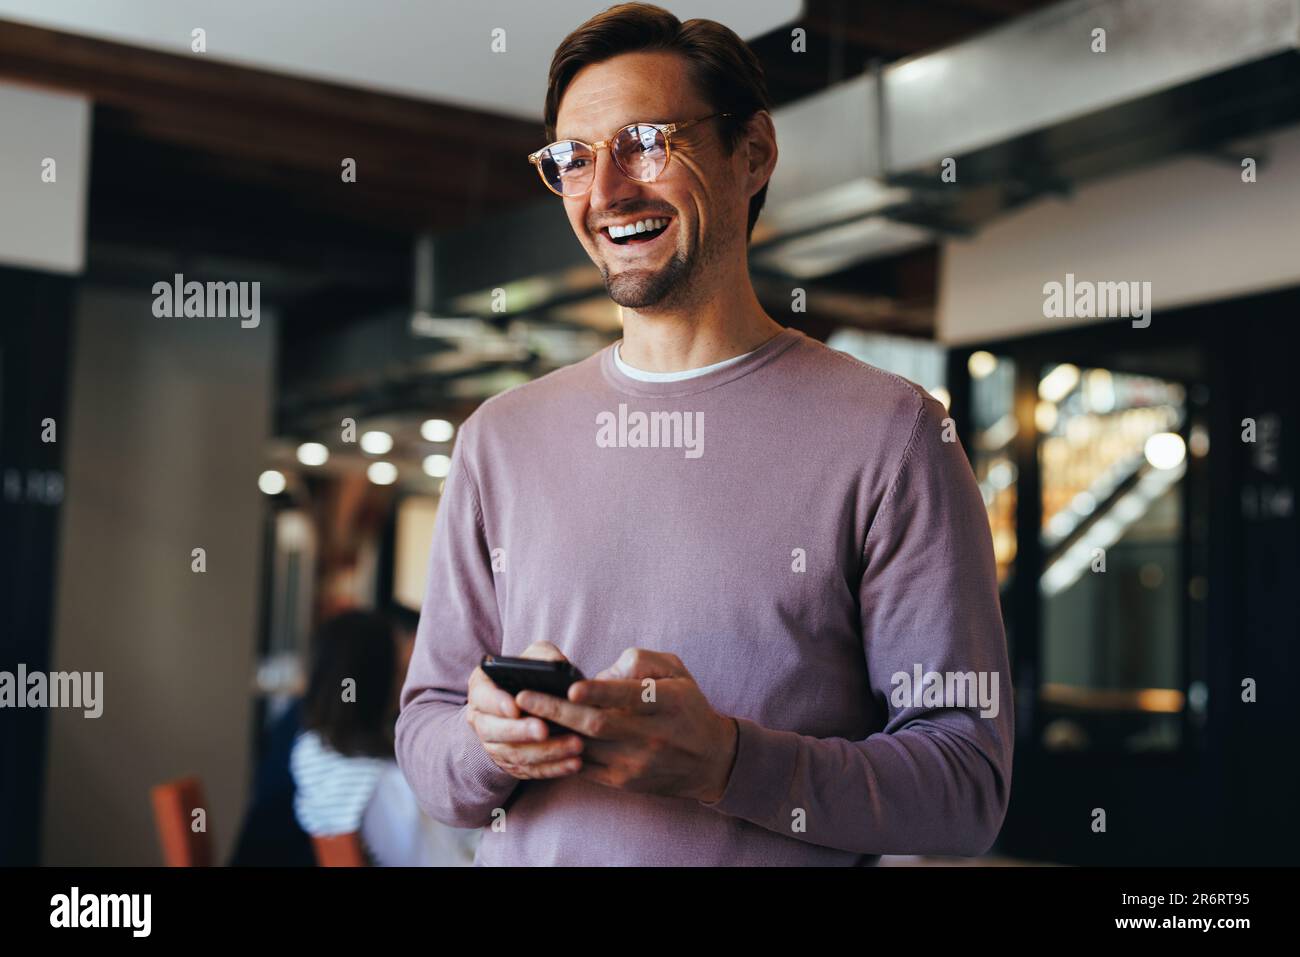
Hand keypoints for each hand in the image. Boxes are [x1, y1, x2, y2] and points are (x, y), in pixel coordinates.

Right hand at [465, 640, 584, 780]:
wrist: (530, 705)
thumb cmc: (533, 675)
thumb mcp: (535, 656)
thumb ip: (544, 656)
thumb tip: (557, 665)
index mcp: (482, 689)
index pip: (483, 697)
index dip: (497, 703)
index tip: (516, 707)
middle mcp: (481, 719)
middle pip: (494, 730)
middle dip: (520, 731)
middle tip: (543, 730)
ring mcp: (494, 745)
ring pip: (514, 754)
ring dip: (545, 752)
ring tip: (574, 745)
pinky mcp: (511, 765)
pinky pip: (530, 771)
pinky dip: (553, 769)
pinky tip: (574, 764)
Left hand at [514, 647, 738, 802]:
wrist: (710, 760)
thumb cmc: (687, 706)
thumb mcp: (676, 671)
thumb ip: (641, 662)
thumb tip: (602, 674)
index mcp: (665, 702)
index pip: (627, 697)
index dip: (598, 692)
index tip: (570, 686)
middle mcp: (650, 735)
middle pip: (596, 725)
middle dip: (555, 711)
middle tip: (523, 698)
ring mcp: (635, 762)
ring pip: (585, 748)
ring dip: (551, 734)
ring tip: (522, 718)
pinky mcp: (624, 781)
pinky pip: (585, 767)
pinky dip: (561, 752)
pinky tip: (542, 739)